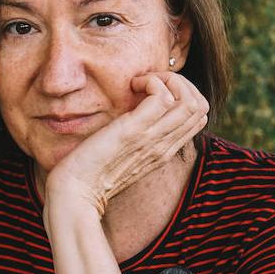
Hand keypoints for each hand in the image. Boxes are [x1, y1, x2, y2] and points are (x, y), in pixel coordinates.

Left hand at [45, 72, 208, 216]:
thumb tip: (132, 114)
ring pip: (190, 100)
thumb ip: (134, 138)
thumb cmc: (88, 172)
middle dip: (180, 83)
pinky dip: (151, 82)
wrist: (74, 193)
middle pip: (201, 106)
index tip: (153, 92)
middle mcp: (164, 146)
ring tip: (141, 83)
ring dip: (167, 80)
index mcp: (163, 151)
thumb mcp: (120, 154)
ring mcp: (151, 139)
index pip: (198, 118)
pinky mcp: (133, 131)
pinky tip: (132, 86)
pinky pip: (162, 97)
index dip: (184, 95)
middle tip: (149, 83)